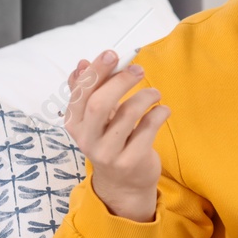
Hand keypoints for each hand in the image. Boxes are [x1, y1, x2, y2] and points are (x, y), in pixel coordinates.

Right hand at [62, 49, 169, 222]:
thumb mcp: (94, 118)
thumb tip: (81, 63)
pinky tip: (162, 110)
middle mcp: (88, 139)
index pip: (80, 93)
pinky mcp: (131, 160)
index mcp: (75, 124)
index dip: (96, 71)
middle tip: (138, 68)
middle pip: (99, 103)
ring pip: (127, 114)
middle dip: (119, 81)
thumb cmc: (110, 141)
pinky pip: (148, 129)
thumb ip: (87, 91)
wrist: (123, 184)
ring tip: (154, 93)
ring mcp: (109, 152)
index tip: (113, 54)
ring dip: (144, 96)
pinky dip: (158, 113)